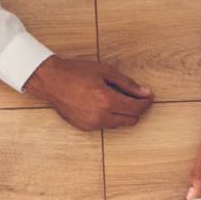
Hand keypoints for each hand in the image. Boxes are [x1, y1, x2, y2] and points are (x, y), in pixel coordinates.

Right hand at [24, 55, 152, 130]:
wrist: (52, 81)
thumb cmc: (76, 72)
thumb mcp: (105, 71)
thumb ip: (127, 84)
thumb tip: (144, 93)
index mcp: (107, 100)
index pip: (136, 108)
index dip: (146, 103)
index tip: (149, 97)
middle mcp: (101, 116)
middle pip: (131, 120)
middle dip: (136, 109)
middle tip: (136, 98)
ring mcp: (93, 124)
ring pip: (119, 124)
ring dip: (123, 114)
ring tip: (116, 98)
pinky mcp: (86, 128)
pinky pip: (106, 125)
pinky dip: (110, 117)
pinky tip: (103, 104)